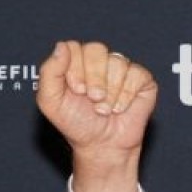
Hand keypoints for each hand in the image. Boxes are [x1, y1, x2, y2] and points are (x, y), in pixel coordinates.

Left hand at [37, 41, 157, 191]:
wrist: (100, 145)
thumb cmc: (75, 123)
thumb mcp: (50, 101)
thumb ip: (49, 72)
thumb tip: (62, 45)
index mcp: (75, 62)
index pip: (74, 47)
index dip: (74, 70)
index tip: (75, 90)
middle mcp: (99, 61)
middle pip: (96, 49)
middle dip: (92, 79)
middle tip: (92, 100)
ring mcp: (121, 68)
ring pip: (116, 62)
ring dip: (108, 93)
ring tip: (104, 109)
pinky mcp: (141, 79)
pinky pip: (136, 75)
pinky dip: (125, 97)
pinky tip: (119, 108)